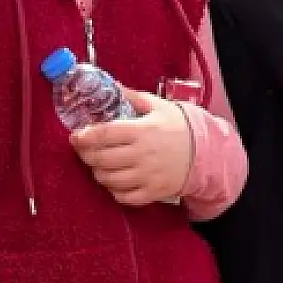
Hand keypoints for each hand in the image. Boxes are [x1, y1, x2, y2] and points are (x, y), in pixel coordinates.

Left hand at [70, 89, 192, 205]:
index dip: (84, 136)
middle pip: (101, 159)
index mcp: (141, 131)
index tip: (76, 136)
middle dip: (86, 155)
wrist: (206, 152)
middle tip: (84, 150)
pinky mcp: (153, 192)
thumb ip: (132, 97)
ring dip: (97, 173)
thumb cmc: (179, 127)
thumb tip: (112, 85)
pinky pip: (124, 197)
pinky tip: (114, 181)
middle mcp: (142, 155)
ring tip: (98, 165)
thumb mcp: (158, 106)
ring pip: (109, 180)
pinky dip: (114, 191)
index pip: (104, 134)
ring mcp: (147, 176)